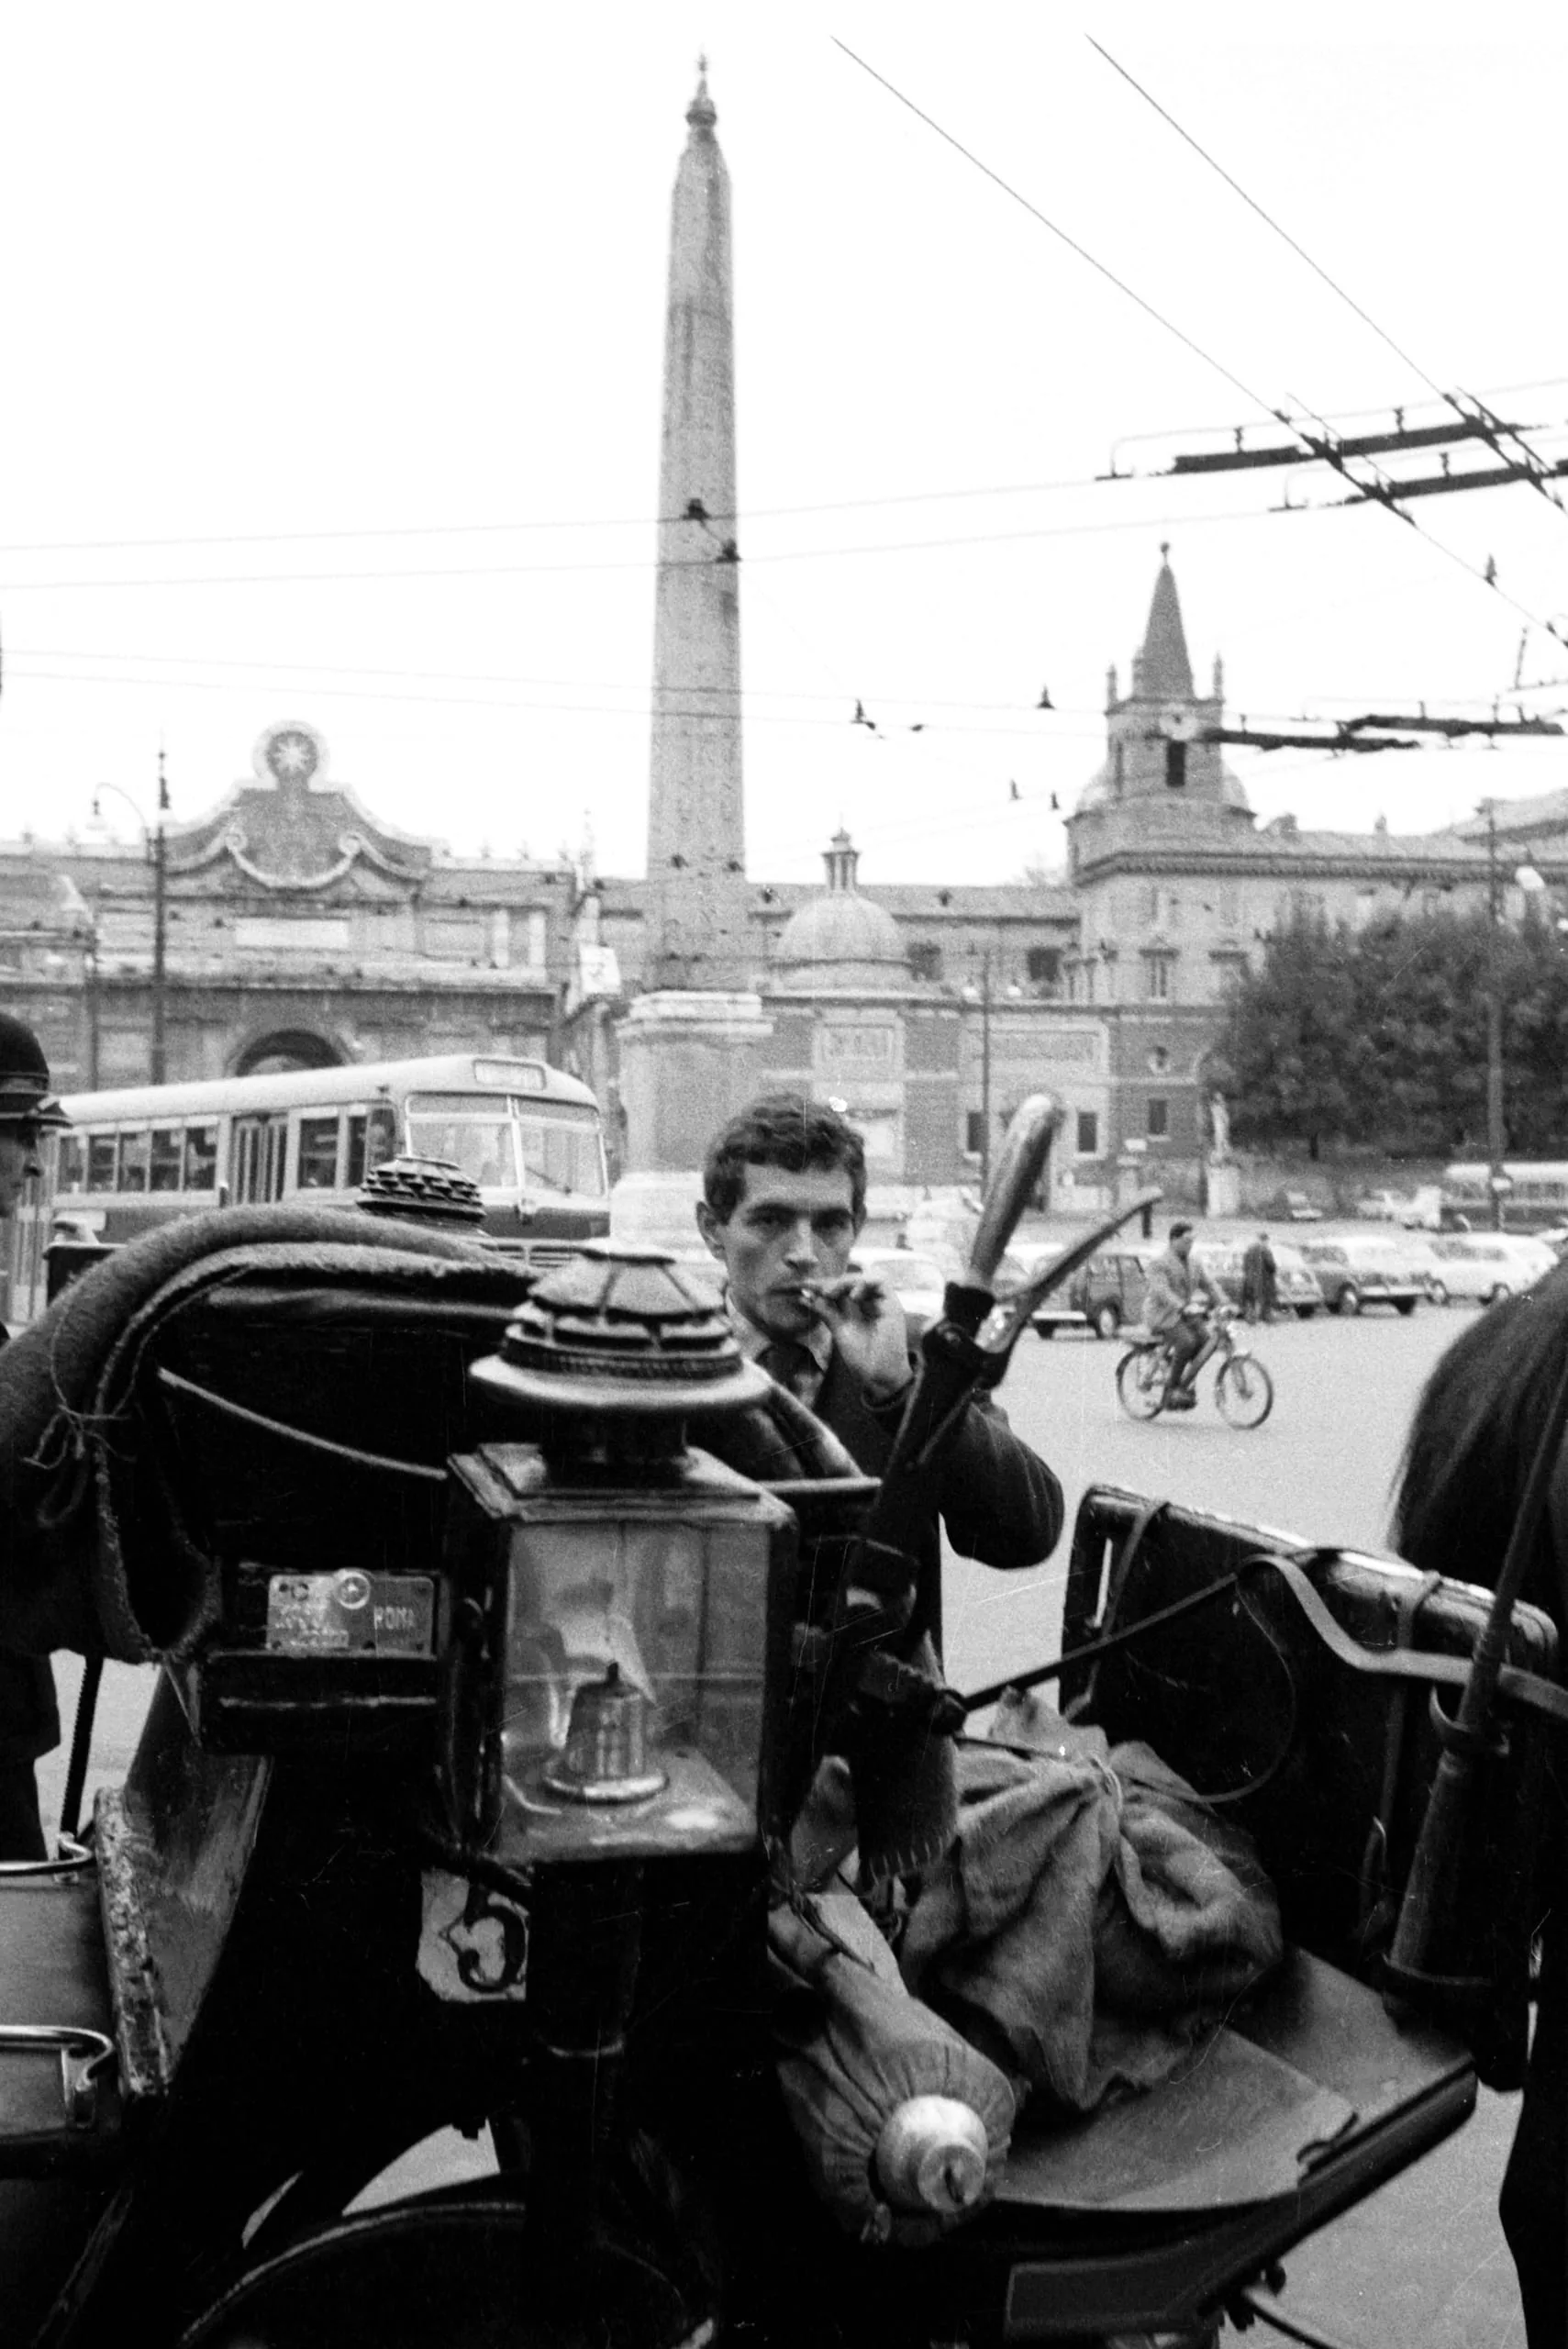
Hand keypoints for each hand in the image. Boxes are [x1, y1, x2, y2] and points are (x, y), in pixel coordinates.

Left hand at [806, 1271, 911, 1403]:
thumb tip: (805, 1297)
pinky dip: (865, 1284)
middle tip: (816, 1290)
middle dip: (833, 1282)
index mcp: (858, 1308)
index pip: (841, 1288)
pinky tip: (852, 1296)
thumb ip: (826, 1312)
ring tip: (830, 1293)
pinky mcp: (893, 1304)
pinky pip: (881, 1283)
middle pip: (852, 1280)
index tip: (805, 1287)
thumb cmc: (862, 1357)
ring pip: (865, 1277)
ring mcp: (882, 1302)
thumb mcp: (839, 1330)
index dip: (825, 1285)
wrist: (879, 1376)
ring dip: (847, 1281)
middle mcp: (871, 1302)